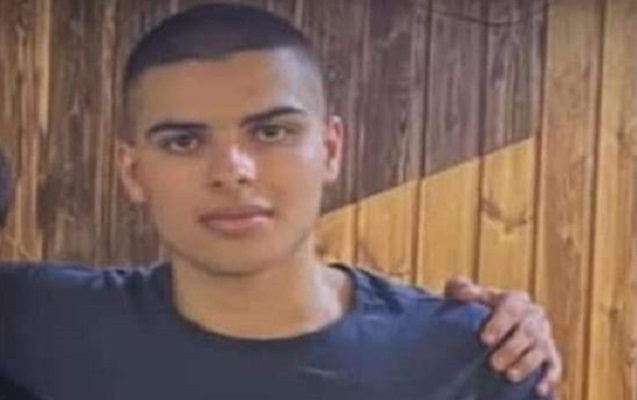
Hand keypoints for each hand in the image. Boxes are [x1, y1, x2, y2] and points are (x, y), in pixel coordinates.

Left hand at [444, 277, 561, 396]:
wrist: (495, 328)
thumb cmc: (478, 311)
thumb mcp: (468, 299)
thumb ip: (461, 289)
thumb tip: (460, 288)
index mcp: (515, 300)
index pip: (510, 309)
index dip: (499, 324)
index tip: (484, 340)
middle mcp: (534, 316)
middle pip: (527, 332)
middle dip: (511, 349)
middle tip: (493, 365)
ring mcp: (544, 337)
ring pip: (540, 350)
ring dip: (526, 364)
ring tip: (509, 376)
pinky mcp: (551, 356)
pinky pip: (554, 367)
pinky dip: (548, 378)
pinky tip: (538, 390)